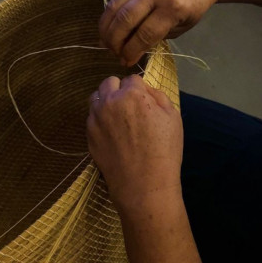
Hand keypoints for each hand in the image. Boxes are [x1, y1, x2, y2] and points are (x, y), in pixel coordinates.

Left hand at [86, 75, 182, 213]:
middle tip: (129, 105)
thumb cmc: (164, 151)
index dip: (139, 89)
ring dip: (106, 101)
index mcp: (132, 95)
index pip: (132, 79)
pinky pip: (92, 117)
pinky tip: (112, 132)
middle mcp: (109, 102)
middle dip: (119, 89)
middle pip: (109, 83)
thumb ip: (158, 96)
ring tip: (118, 117)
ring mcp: (95, 118)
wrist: (143, 184)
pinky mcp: (88, 134)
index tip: (144, 101)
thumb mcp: (173, 118)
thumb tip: (145, 90)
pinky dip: (100, 119)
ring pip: (96, 98)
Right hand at [98, 0, 222, 65]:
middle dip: (116, 41)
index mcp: (173, 8)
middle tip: (114, 53)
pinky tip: (108, 27)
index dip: (132, 51)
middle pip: (125, 20)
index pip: (145, 34)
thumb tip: (134, 49)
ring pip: (115, 7)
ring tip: (106, 42)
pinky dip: (108, 15)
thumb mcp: (184, 24)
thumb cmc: (197, 2)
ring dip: (106, 28)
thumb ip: (159, 36)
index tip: (126, 61)